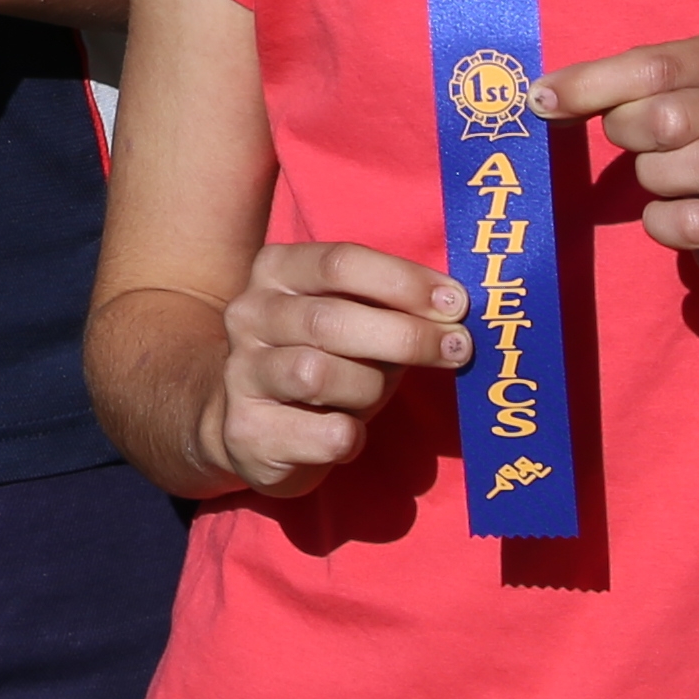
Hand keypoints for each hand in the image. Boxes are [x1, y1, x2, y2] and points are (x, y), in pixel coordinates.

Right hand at [208, 239, 468, 495]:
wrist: (255, 427)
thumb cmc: (326, 359)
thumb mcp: (355, 321)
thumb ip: (394, 308)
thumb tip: (454, 310)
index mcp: (276, 271)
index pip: (340, 262)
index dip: (403, 282)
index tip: (456, 303)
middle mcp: (250, 314)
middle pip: (331, 319)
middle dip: (405, 336)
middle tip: (457, 349)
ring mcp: (242, 372)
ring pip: (319, 374)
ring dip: (370, 388)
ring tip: (378, 394)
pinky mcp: (248, 431)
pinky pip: (322, 434)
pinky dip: (350, 436)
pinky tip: (350, 433)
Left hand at [547, 34, 698, 290]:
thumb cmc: (693, 142)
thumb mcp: (659, 99)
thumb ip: (610, 88)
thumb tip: (543, 96)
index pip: (653, 65)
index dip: (589, 86)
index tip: (541, 100)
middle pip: (671, 118)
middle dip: (630, 134)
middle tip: (634, 145)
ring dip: (657, 177)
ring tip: (661, 178)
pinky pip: (697, 222)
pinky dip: (665, 223)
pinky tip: (672, 215)